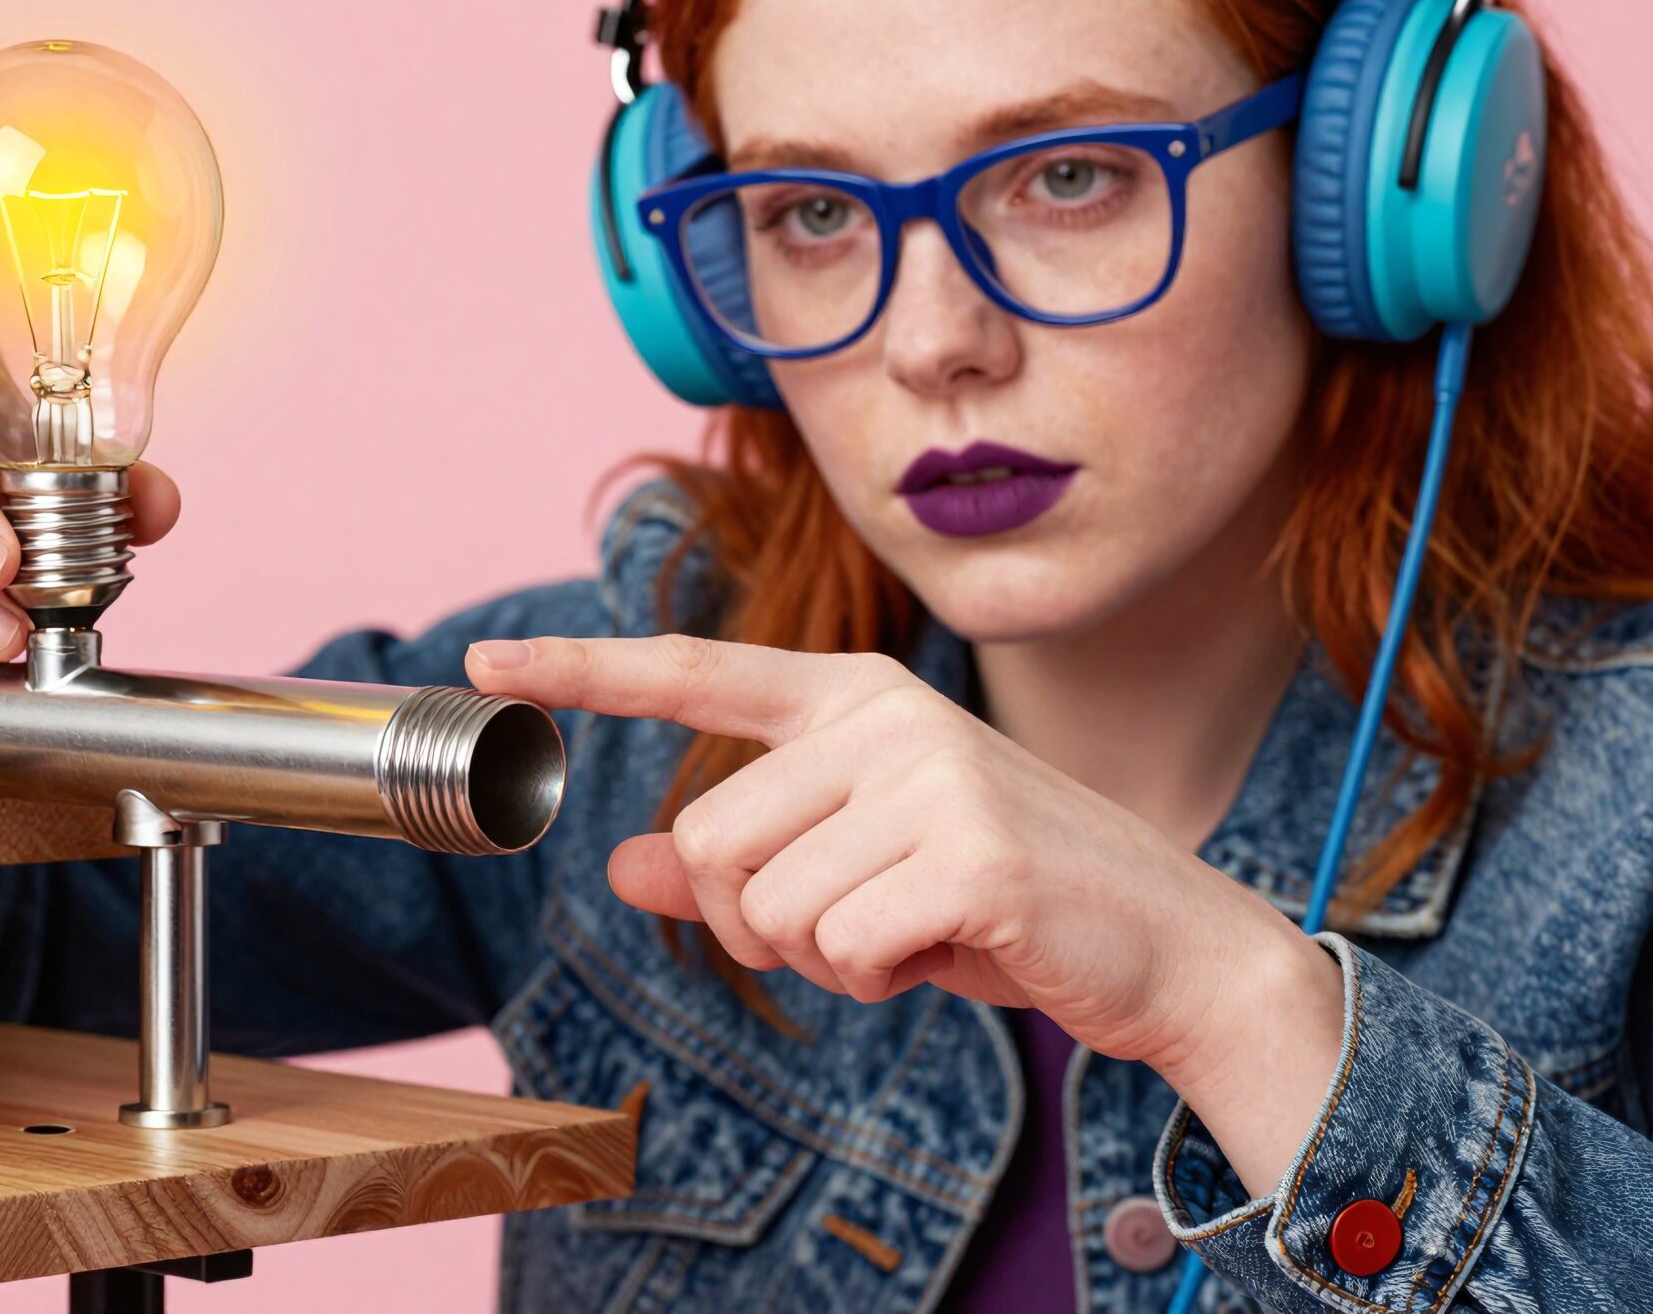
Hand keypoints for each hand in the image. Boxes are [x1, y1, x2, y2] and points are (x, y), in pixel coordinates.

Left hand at [467, 633, 1344, 1187]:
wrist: (1168, 947)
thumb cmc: (1003, 903)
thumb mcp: (860, 872)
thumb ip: (742, 862)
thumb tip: (626, 863)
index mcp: (854, 697)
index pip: (694, 672)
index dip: (582, 671)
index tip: (484, 669)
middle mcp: (884, 715)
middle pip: (713, 841)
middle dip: (758, 923)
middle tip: (854, 928)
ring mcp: (929, 775)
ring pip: (765, 905)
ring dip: (823, 959)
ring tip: (913, 934)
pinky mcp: (967, 849)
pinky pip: (838, 949)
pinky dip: (876, 982)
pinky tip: (947, 954)